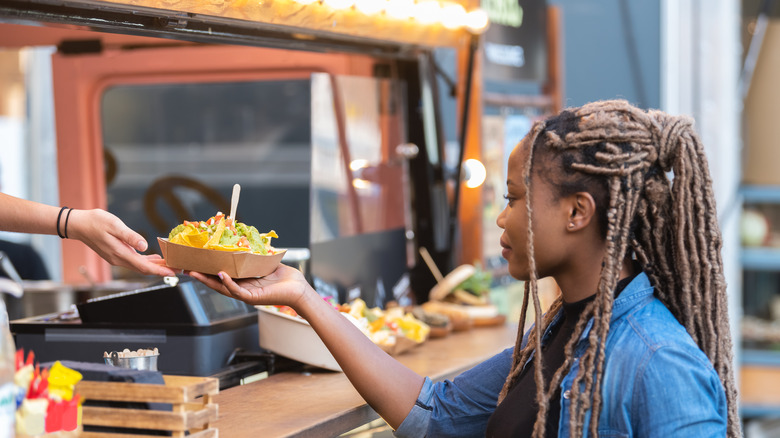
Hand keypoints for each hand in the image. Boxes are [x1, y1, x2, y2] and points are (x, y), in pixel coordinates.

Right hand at [67, 209, 177, 276]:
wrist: (78, 224)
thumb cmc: (96, 222)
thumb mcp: (115, 225)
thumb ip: (130, 237)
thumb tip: (145, 246)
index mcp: (120, 253)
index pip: (144, 267)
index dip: (160, 270)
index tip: (173, 272)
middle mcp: (118, 259)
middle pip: (144, 269)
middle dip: (161, 270)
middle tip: (178, 269)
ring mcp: (116, 258)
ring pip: (139, 265)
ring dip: (154, 266)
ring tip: (170, 264)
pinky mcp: (115, 254)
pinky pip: (134, 261)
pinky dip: (146, 261)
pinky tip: (154, 258)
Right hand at [189, 264, 311, 308]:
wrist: (299, 289)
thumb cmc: (286, 278)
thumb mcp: (266, 263)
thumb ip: (254, 256)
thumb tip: (246, 240)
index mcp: (244, 282)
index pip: (222, 276)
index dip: (208, 270)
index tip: (196, 262)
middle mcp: (243, 289)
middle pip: (217, 283)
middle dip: (201, 276)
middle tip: (187, 268)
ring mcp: (246, 295)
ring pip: (223, 288)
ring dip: (208, 280)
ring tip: (195, 272)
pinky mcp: (253, 297)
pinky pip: (237, 291)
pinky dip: (228, 283)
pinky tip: (220, 274)